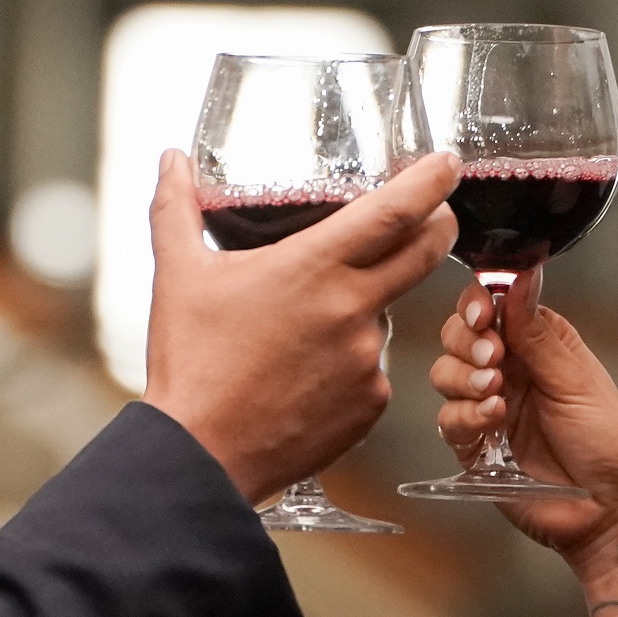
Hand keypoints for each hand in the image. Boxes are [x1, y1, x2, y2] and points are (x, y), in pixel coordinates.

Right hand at [145, 149, 459, 503]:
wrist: (201, 454)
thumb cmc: (192, 368)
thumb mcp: (178, 275)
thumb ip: (177, 208)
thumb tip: (171, 162)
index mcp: (312, 267)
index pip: (395, 210)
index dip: (431, 180)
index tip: (445, 164)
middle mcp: (351, 309)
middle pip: (425, 252)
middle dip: (438, 226)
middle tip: (430, 216)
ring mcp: (367, 360)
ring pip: (385, 314)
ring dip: (363, 309)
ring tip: (303, 332)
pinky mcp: (371, 404)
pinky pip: (373, 370)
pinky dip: (349, 363)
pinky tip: (307, 374)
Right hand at [428, 275, 617, 586]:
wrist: (609, 510)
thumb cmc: (610, 446)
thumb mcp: (577, 381)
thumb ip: (538, 334)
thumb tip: (523, 275)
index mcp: (538, 346)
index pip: (492, 307)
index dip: (477, 305)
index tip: (483, 314)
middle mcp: (509, 372)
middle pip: (458, 336)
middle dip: (466, 341)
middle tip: (491, 356)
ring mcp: (489, 408)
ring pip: (445, 374)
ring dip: (463, 377)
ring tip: (494, 391)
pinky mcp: (475, 448)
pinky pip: (448, 421)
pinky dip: (464, 416)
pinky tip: (492, 420)